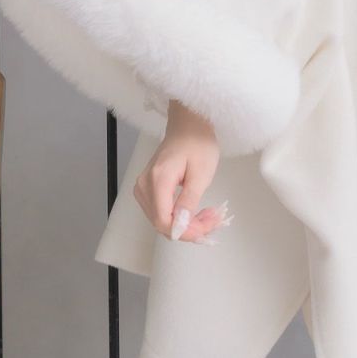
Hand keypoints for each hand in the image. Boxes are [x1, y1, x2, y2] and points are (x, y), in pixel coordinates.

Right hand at [133, 99, 230, 244]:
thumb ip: (189, 201)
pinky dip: (178, 216)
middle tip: (212, 220)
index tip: (206, 231)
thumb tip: (180, 227)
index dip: (185, 232)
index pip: (164, 220)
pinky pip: (160, 211)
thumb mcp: (201, 173)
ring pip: (161, 220)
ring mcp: (143, 187)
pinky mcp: (147, 188)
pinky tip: (194, 211)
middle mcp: (145, 185)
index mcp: (158, 180)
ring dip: (185, 223)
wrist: (188, 125)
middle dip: (189, 228)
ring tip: (207, 214)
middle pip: (161, 222)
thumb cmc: (198, 143)